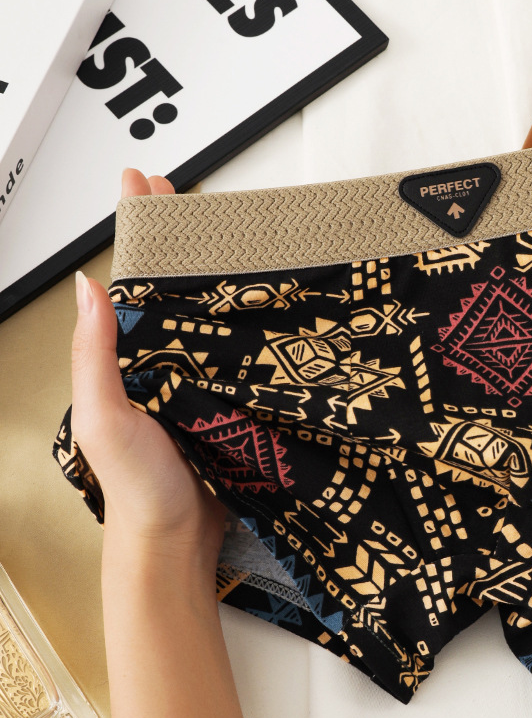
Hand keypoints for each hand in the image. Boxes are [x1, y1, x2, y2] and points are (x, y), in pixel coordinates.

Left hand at [71, 169, 226, 567]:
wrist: (180, 537)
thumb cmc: (138, 485)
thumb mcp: (107, 418)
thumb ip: (95, 357)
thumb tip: (88, 288)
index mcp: (126, 357)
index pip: (128, 278)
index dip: (134, 227)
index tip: (140, 180)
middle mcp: (160, 359)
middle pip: (167, 283)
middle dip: (173, 234)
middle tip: (183, 189)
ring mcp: (196, 376)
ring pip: (203, 309)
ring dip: (210, 267)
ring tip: (223, 226)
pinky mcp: (230, 394)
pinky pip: (235, 345)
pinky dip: (242, 316)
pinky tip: (256, 296)